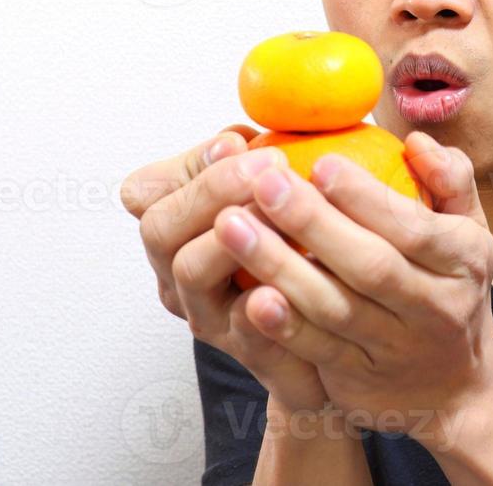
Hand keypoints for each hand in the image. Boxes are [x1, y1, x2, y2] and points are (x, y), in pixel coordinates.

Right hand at [120, 127, 331, 414]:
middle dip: (212, 190)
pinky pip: (249, 338)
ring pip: (193, 274)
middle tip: (269, 165)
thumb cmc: (304, 242)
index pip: (147, 192)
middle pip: (161, 230)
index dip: (189, 165)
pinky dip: (262, 313)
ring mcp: (213, 320)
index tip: (238, 142)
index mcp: (178, 231)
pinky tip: (282, 288)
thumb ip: (255, 158)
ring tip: (275, 214)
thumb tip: (246, 132)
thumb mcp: (274, 190)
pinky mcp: (257, 359)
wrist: (345, 327)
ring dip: (233, 238)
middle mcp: (181, 276)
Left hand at [213, 130, 492, 448]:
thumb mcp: (470, 229)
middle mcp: (435, 308)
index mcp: (462, 260)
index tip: (321, 162)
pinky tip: (248, 296)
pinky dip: (283, 325)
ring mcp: (395, 348)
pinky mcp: (359, 380)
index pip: (413, 227)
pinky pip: (316, 351)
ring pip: (334, 308)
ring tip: (232, 225)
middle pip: (370, 266)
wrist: (454, 383)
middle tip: (263, 182)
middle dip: (312, 222)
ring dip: (279, 267)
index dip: (366, 197)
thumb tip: (416, 141)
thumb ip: (451, 179)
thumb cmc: (449, 283)